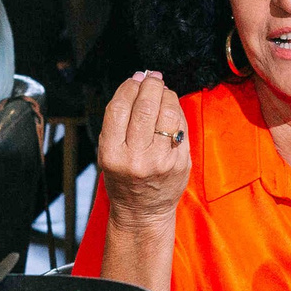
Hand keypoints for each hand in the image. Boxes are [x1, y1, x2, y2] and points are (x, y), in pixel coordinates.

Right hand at [99, 70, 191, 227]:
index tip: (134, 79)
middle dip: (150, 85)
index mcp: (112, 154)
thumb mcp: (109, 153)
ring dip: (166, 95)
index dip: (128, 87)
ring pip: (167, 114)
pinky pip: (181, 127)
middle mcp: (136, 158)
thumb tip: (137, 82)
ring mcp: (161, 161)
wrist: (142, 212)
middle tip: (152, 78)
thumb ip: (119, 121)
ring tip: (162, 92)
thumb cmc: (123, 179)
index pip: (118, 108)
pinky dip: (177, 112)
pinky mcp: (180, 163)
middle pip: (144, 107)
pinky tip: (171, 109)